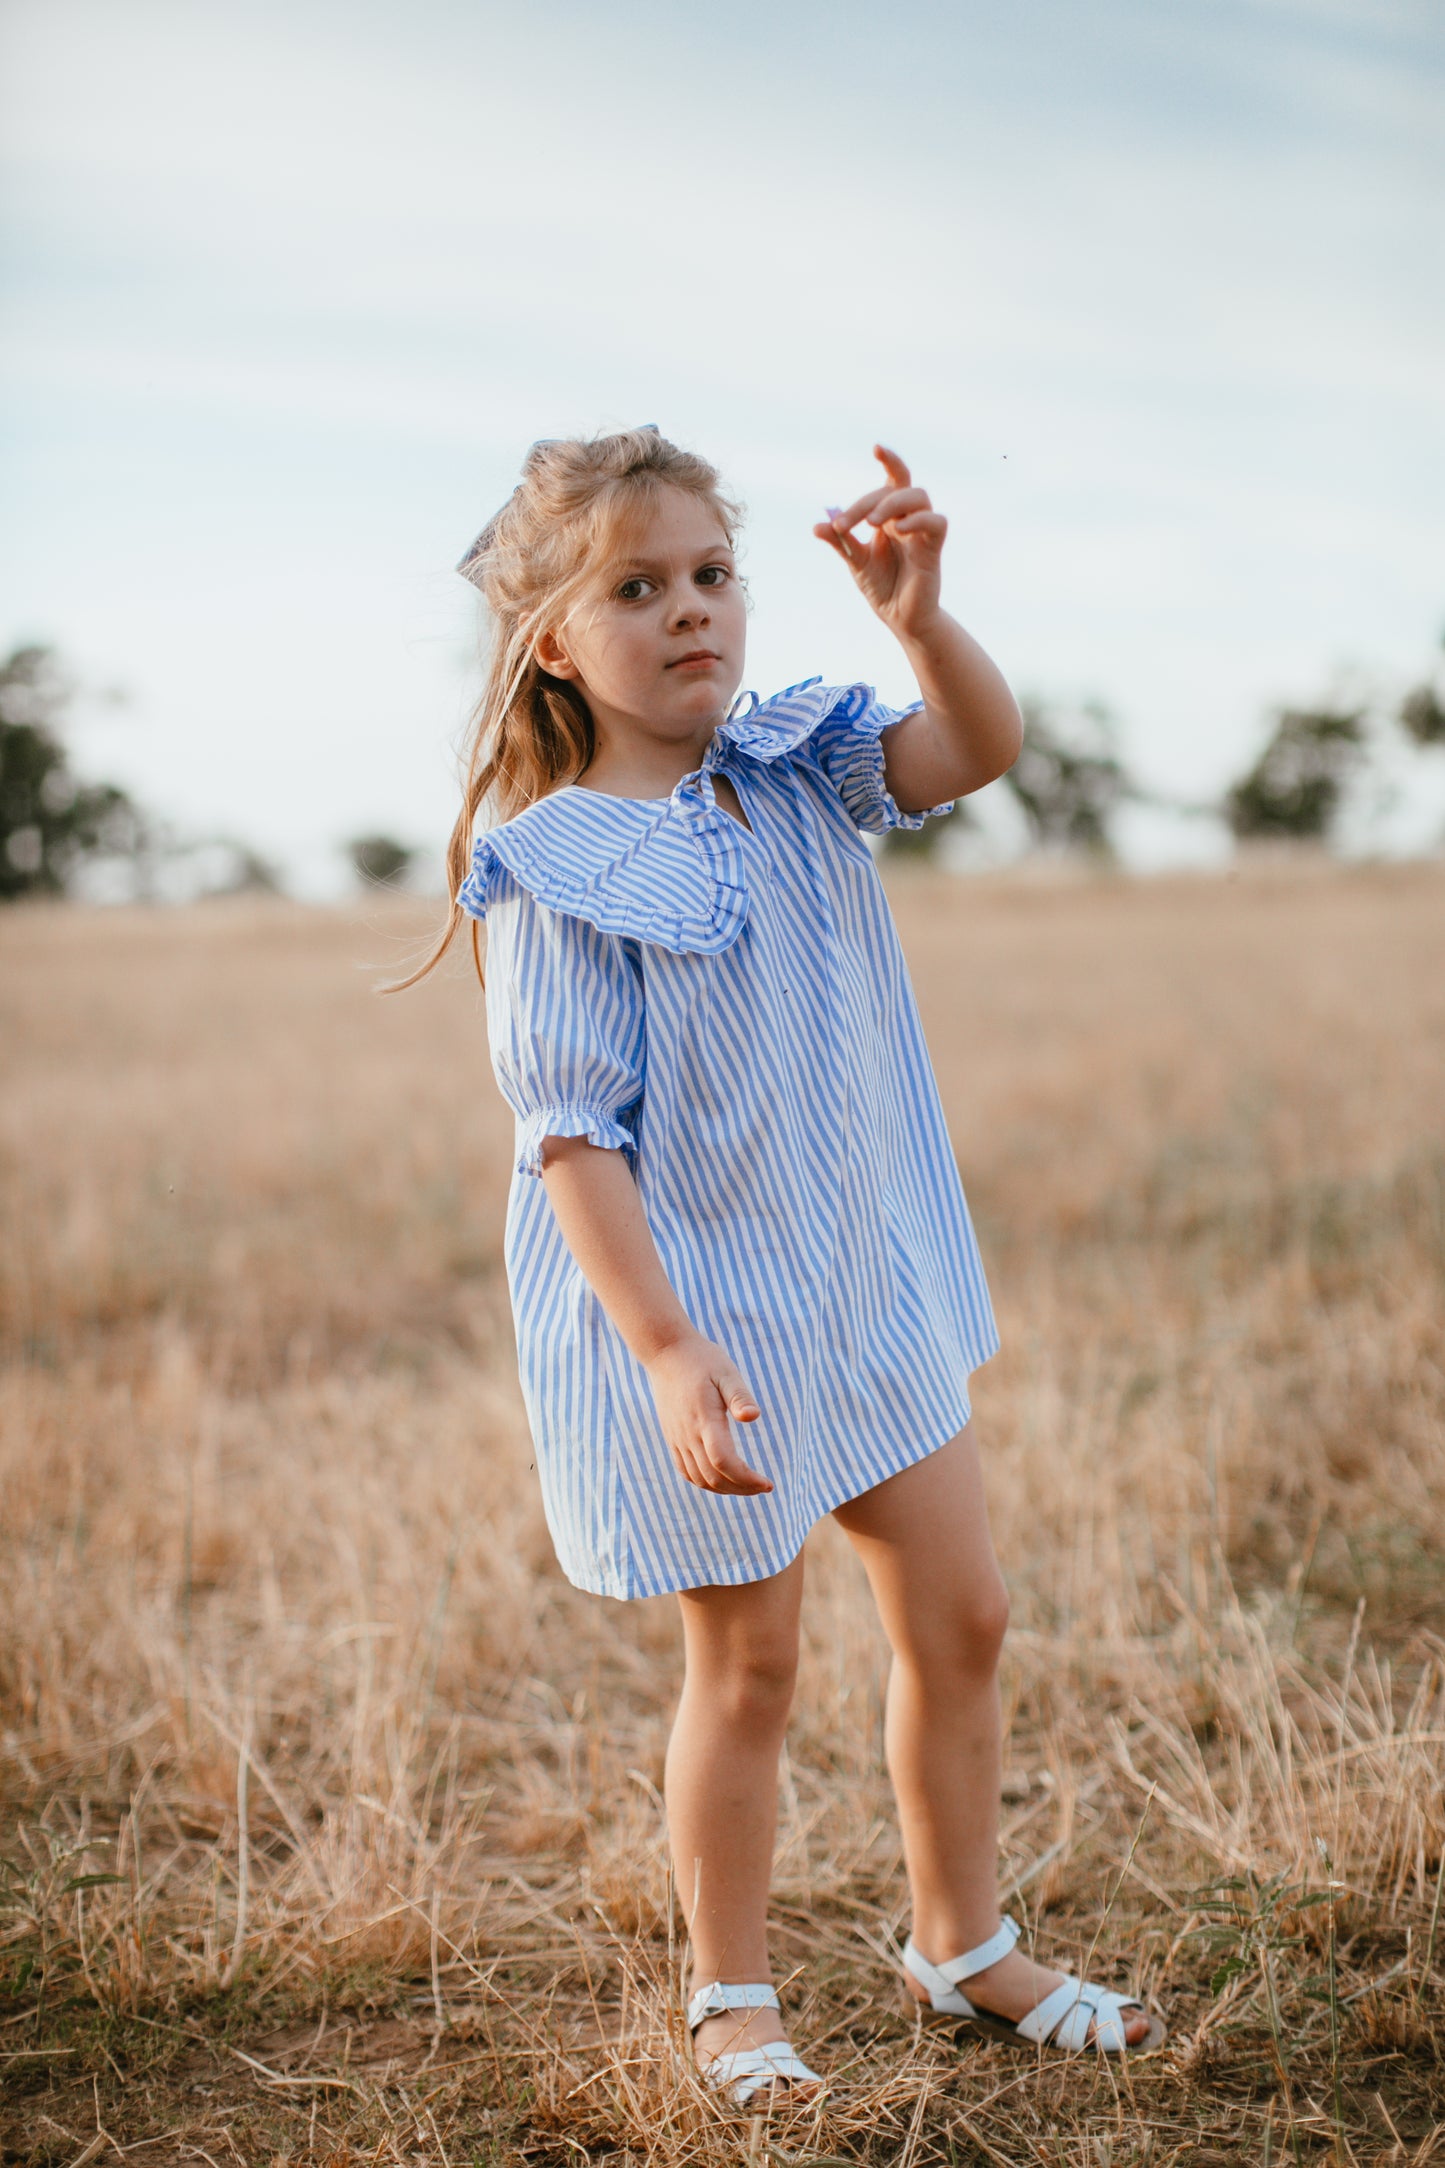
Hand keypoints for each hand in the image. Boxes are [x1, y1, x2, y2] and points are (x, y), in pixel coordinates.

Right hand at [643, 1331, 772, 1495]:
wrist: (666, 1354)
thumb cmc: (702, 1360)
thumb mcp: (726, 1371)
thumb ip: (740, 1395)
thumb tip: (753, 1417)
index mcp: (704, 1419)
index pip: (724, 1462)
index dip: (747, 1479)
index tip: (768, 1483)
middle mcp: (688, 1434)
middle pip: (714, 1477)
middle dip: (742, 1489)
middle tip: (764, 1486)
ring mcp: (677, 1438)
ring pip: (699, 1479)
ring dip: (725, 1489)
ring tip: (748, 1486)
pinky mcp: (672, 1438)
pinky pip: (686, 1471)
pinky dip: (705, 1483)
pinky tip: (723, 1480)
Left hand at [813, 444, 946, 640]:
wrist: (899, 617)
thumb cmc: (881, 586)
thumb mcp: (855, 561)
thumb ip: (841, 542)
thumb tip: (818, 525)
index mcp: (890, 516)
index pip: (893, 479)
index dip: (890, 460)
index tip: (875, 447)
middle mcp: (908, 518)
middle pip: (899, 487)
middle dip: (869, 500)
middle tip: (846, 524)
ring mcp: (922, 532)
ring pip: (919, 497)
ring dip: (893, 504)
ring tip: (872, 524)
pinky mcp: (934, 549)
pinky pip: (936, 522)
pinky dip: (917, 520)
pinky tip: (898, 530)